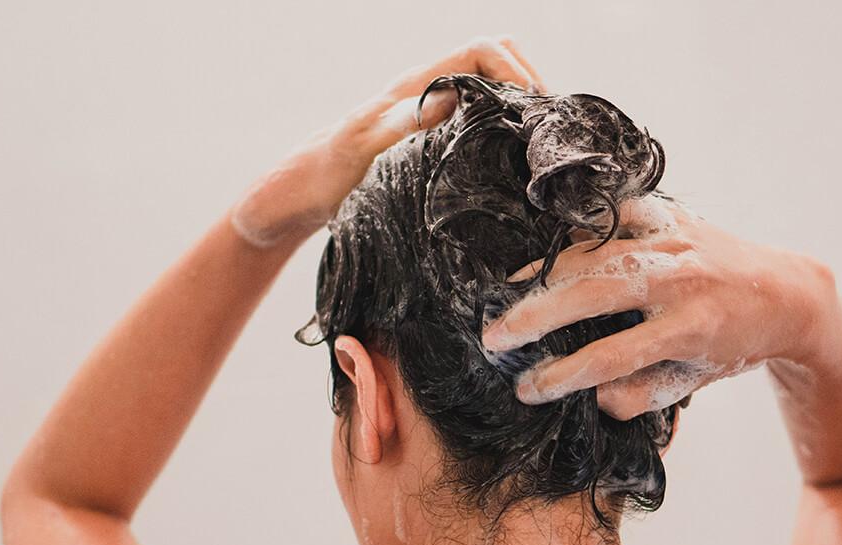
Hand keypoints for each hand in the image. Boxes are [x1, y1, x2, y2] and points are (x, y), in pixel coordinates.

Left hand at [229, 35, 546, 247]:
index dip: (515, 69)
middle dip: (527, 83)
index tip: (535, 108)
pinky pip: (478, 119)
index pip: (481, 50)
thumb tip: (449, 99)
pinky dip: (502, 129)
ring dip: (517, 106)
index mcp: (416, 88)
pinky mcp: (431, 141)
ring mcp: (431, 116)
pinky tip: (509, 165)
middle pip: (494, 59)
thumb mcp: (361, 152)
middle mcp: (428, 94)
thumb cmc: (324, 177)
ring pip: (489, 88)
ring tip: (535, 146)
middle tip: (543, 129)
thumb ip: (401, 124)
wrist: (298, 198)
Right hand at [481, 195, 840, 419]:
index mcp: (690, 329)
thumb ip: (641, 395)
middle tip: (492, 338)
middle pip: (592, 296)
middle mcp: (681, 280)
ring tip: (504, 296)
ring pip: (593, 253)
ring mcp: (673, 241)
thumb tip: (590, 395)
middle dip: (535, 318)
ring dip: (543, 275)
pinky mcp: (669, 215)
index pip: (610, 357)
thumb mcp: (693, 382)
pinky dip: (578, 233)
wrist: (783, 292)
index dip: (561, 376)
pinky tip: (548, 255)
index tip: (525, 389)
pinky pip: (611, 216)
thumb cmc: (730, 346)